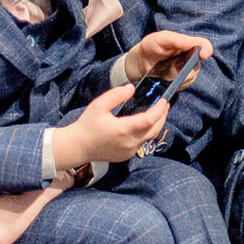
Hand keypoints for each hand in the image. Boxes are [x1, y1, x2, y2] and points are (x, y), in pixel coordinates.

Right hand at [52, 86, 169, 170]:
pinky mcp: (126, 155)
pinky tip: (144, 124)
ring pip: (149, 137)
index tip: (164, 100)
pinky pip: (141, 143)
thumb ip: (116, 95)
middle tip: (165, 105)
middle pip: (155, 129)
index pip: (150, 120)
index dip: (159, 110)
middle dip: (162, 116)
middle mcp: (129, 143)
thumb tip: (132, 88)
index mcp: (123, 130)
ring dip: (156, 125)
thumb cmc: (87, 125)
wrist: (78, 147)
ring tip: (158, 113)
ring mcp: (129, 151)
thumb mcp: (99, 105)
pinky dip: (146, 133)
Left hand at [122, 30, 213, 82]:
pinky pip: (184, 84)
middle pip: (199, 63)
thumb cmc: (150, 46)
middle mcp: (189, 56)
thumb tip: (191, 43)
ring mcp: (185, 69)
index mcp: (186, 43)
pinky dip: (177, 84)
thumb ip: (175, 40)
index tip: (203, 55)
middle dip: (190, 68)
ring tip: (167, 73)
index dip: (207, 49)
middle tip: (175, 69)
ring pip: (192, 75)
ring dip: (181, 77)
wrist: (140, 62)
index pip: (204, 45)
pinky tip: (168, 80)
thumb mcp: (158, 39)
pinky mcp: (180, 80)